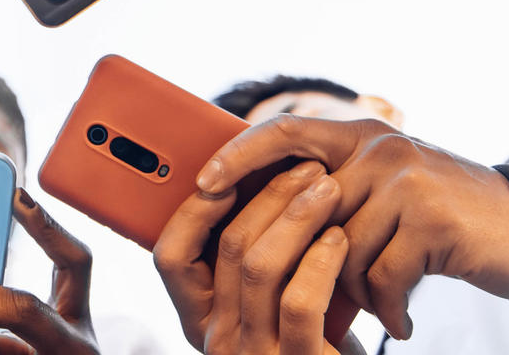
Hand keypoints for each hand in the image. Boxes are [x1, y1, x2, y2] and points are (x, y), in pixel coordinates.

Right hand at [155, 161, 365, 353]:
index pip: (170, 257)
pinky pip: (299, 301)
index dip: (194, 210)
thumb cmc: (313, 338)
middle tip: (307, 170)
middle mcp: (216, 340)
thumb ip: (253, 262)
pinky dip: (320, 260)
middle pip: (227, 248)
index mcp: (199, 320)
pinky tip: (339, 238)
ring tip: (328, 191)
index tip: (231, 175)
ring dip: (298, 217)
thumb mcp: (269, 302)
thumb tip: (253, 182)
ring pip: (260, 266)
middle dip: (269, 196)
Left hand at [196, 115, 508, 339]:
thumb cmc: (441, 220)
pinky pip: (380, 276)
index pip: (284, 131)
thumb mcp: (384, 191)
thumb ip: (333, 192)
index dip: (239, 155)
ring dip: (355, 291)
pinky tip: (401, 321)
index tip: (204, 186)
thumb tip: (256, 218)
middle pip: (306, 211)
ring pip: (341, 250)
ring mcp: (408, 181)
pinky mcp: (433, 220)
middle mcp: (381, 148)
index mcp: (361, 135)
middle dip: (306, 261)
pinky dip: (388, 308)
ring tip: (380, 306)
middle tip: (316, 297)